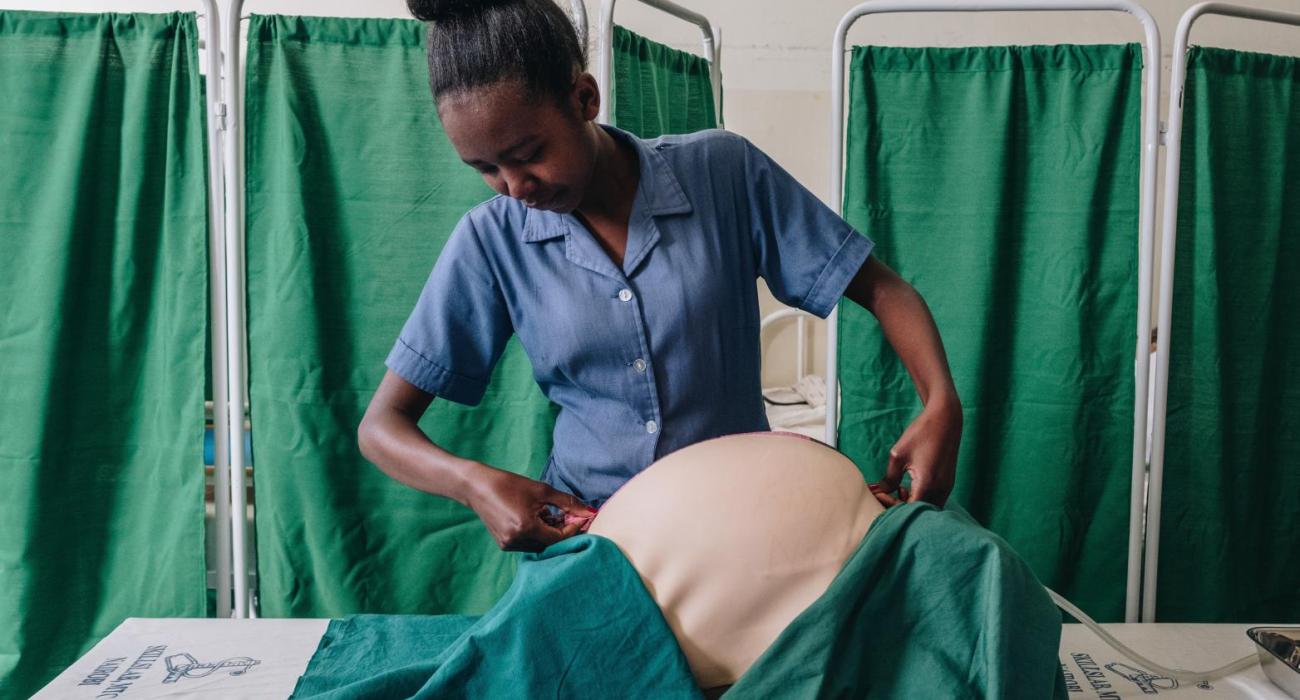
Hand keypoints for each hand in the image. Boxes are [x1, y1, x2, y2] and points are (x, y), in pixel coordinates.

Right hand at [467, 466, 596, 551]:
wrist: (476, 486)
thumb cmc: (509, 484)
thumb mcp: (541, 490)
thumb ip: (567, 503)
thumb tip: (589, 512)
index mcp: (525, 528)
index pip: (559, 538)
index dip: (573, 529)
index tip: (581, 517)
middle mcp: (516, 541)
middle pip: (550, 543)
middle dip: (563, 531)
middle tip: (569, 516)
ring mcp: (508, 545)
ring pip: (540, 545)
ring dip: (550, 533)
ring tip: (550, 514)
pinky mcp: (503, 544)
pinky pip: (528, 543)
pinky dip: (537, 534)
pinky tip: (536, 518)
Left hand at [874, 395, 960, 506]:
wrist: (945, 419)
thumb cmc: (920, 434)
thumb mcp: (898, 455)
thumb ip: (889, 478)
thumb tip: (878, 492)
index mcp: (927, 484)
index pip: (908, 510)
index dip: (891, 506)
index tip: (879, 494)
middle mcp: (940, 489)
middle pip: (919, 513)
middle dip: (900, 508)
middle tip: (886, 495)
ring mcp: (947, 487)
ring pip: (928, 508)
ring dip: (911, 504)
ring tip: (898, 490)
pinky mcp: (948, 484)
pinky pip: (934, 500)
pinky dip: (920, 499)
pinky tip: (908, 488)